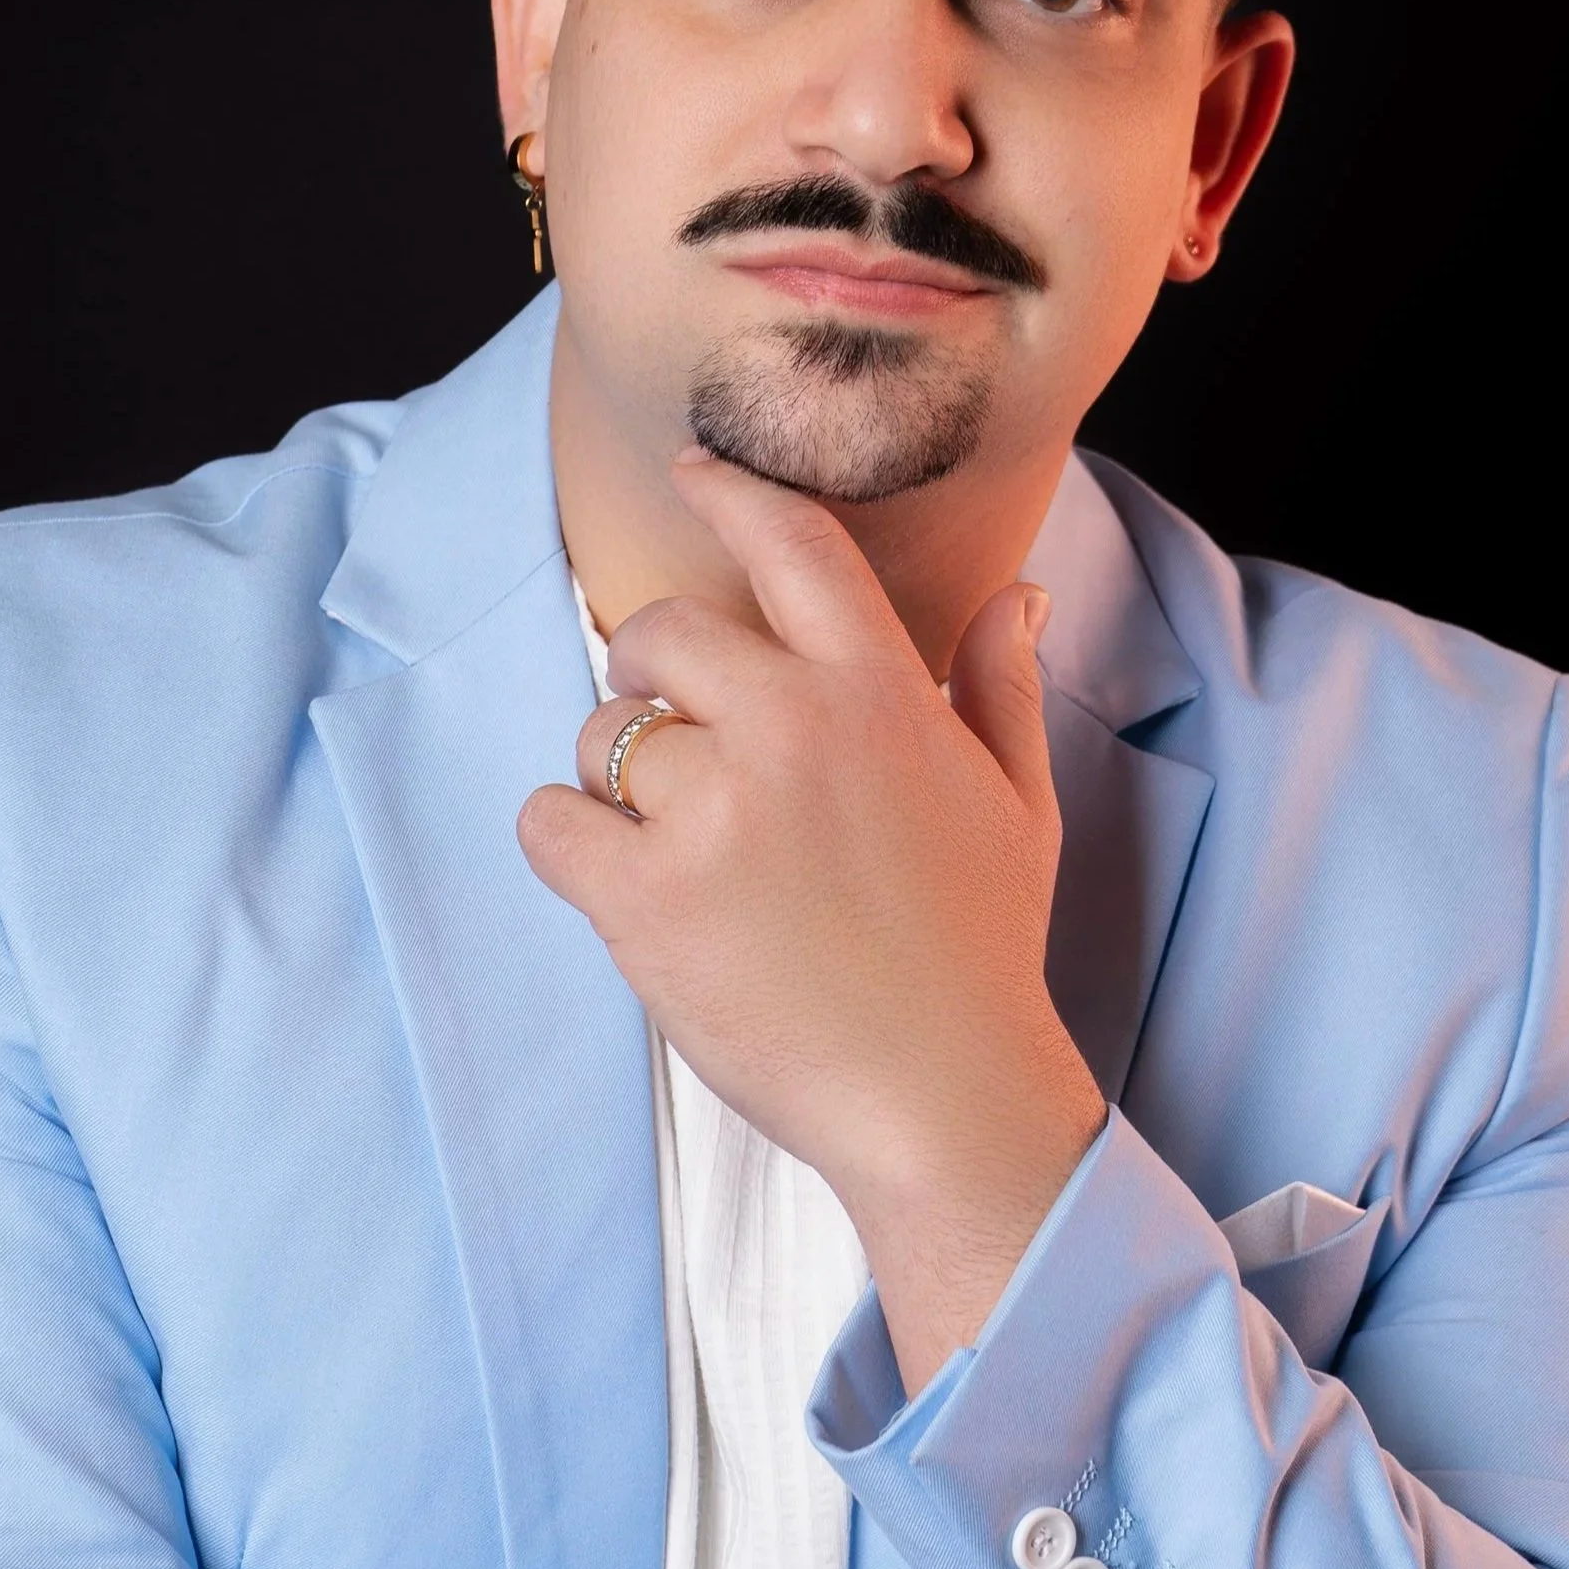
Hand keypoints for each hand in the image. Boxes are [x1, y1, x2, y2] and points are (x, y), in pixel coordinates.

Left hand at [518, 450, 1106, 1391]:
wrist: (944, 1098)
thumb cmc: (982, 951)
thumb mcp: (1018, 805)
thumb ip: (999, 686)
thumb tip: (1015, 595)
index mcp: (880, 695)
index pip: (792, 548)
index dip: (732, 492)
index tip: (692, 470)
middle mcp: (793, 730)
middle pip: (664, 631)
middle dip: (649, 667)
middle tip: (671, 726)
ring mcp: (714, 812)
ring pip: (602, 735)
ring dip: (617, 776)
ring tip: (676, 842)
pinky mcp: (646, 897)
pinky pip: (551, 821)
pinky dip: (568, 842)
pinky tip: (618, 879)